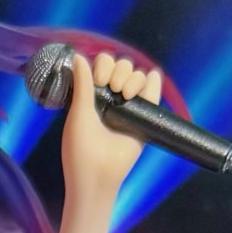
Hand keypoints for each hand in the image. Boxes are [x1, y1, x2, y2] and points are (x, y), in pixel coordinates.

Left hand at [61, 50, 161, 197]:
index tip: (98, 82)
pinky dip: (153, 81)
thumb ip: (82, 84)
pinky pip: (153, 90)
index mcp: (92, 95)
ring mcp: (128, 107)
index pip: (102, 64)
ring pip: (137, 75)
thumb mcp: (78, 114)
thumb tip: (78, 55)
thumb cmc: (81, 149)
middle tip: (112, 88)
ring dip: (133, 77)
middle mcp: (111, 98)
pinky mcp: (144, 117)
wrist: (97, 176)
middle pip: (122, 65)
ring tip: (125, 94)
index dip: (102, 66)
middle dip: (119, 70)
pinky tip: (147, 82)